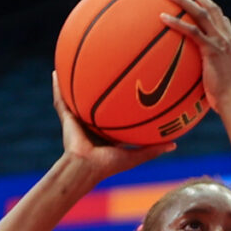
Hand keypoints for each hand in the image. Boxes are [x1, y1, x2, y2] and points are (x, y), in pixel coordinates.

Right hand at [53, 76, 175, 178]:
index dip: (120, 101)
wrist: (85, 168)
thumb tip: (174, 145)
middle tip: (104, 66)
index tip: (130, 86)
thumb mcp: (134, 156)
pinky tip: (56, 72)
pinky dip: (57, 87)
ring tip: (74, 62)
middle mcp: (91, 123)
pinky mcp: (66, 118)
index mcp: (106, 131)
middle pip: (95, 100)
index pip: (114, 113)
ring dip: (75, 82)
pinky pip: (61, 99)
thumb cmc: (108, 165)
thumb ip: (152, 150)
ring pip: (76, 96)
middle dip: (98, 85)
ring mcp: (78, 119)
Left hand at [157, 0, 230, 109]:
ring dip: (183, 0)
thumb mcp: (220, 79)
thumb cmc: (225, 98)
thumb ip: (212, 68)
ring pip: (201, 13)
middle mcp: (228, 38)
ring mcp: (221, 42)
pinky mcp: (212, 50)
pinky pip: (191, 31)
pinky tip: (162, 17)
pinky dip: (177, 22)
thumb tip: (197, 72)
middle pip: (212, 8)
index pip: (221, 18)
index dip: (209, 5)